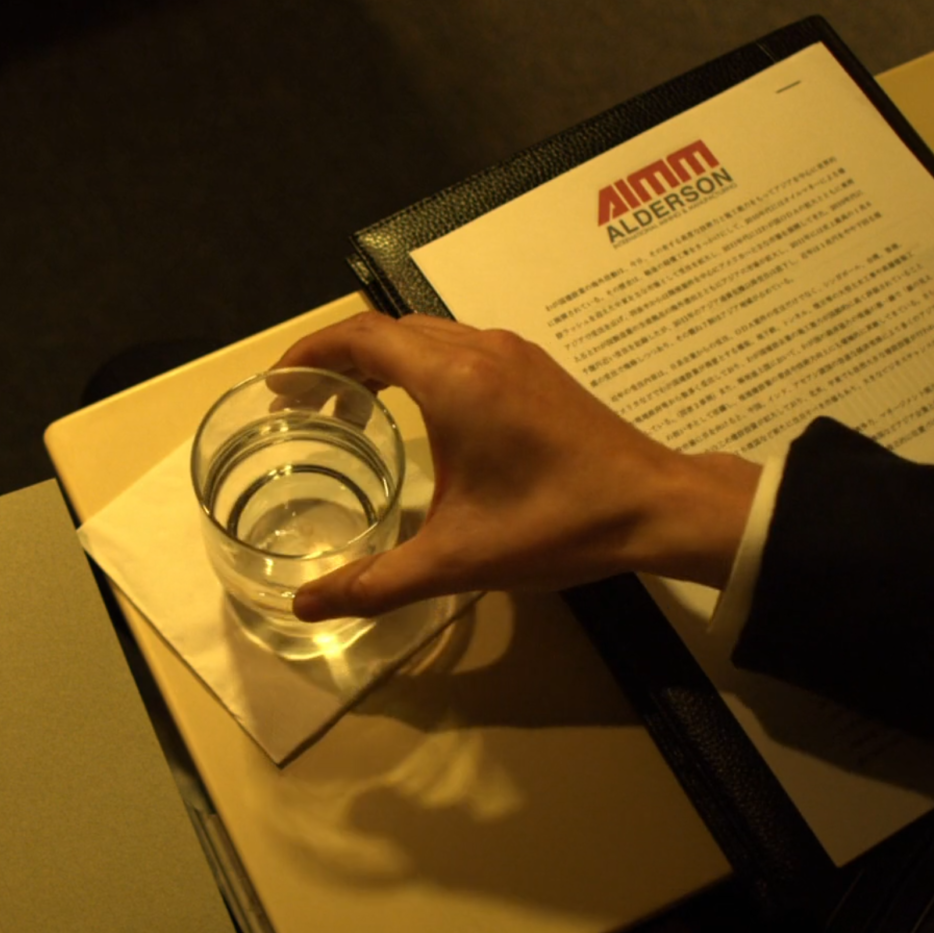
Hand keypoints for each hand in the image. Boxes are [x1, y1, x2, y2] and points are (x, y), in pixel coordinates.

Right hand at [275, 313, 759, 620]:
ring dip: (380, 361)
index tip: (278, 384)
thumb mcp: (456, 561)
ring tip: (351, 409)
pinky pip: (458, 347)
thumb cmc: (556, 525)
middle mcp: (479, 351)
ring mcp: (512, 354)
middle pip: (387, 330)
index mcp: (453, 381)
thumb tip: (305, 603)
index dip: (310, 353)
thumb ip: (375, 582)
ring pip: (425, 335)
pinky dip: (419, 367)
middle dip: (338, 359)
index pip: (361, 337)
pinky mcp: (534, 369)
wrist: (655, 507)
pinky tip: (419, 416)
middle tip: (305, 406)